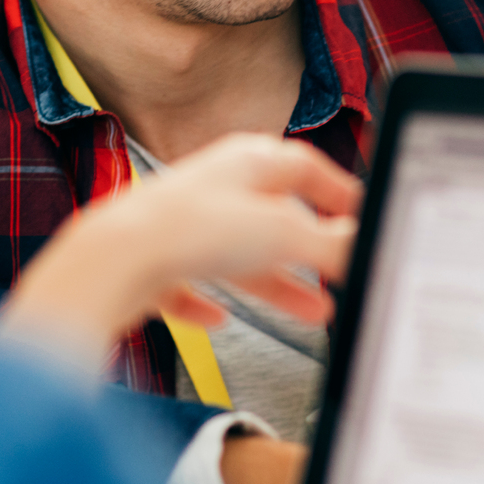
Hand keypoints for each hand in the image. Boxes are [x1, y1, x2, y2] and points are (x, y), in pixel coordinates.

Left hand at [0, 133, 358, 368]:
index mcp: (246, 161)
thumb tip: (368, 245)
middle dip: (311, 249)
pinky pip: (186, 282)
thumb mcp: (282, 235)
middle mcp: (212, 187)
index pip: (305, 165)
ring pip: (237, 254)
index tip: (359, 215)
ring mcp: (179, 224)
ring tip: (312, 312)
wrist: (115, 258)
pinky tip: (217, 321)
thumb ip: (330, 244)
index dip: (338, 191)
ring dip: (275, 283)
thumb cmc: (193, 229)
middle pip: (274, 215)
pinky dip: (205, 302)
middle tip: (339, 274)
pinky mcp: (150, 263)